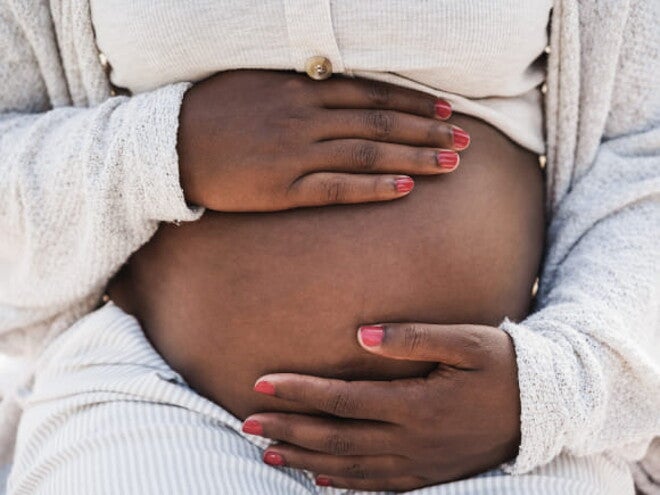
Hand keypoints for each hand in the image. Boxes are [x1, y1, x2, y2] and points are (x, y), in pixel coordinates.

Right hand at [177, 70, 468, 210]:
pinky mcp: (285, 188)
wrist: (170, 145)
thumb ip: (301, 84)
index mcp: (302, 90)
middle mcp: (307, 118)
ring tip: (452, 163)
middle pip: (381, 122)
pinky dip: (374, 186)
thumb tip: (336, 83)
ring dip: (415, 156)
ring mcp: (298, 154)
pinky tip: (405, 187)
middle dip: (428, 130)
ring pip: (369, 153)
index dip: (414, 102)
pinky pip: (339, 188)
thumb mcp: (258, 82)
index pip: (373, 94)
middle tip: (466, 139)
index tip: (448, 110)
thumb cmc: (213, 110)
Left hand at [243, 323, 520, 490]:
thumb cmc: (502, 365)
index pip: (342, 400)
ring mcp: (418, 463)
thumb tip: (361, 335)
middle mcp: (411, 440)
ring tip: (267, 449)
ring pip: (348, 467)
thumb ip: (413, 338)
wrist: (543, 409)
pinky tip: (316, 478)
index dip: (299, 392)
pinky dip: (341, 483)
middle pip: (335, 437)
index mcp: (416, 404)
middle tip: (246, 422)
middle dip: (289, 428)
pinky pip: (375, 485)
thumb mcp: (466, 341)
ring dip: (305, 457)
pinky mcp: (427, 474)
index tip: (262, 383)